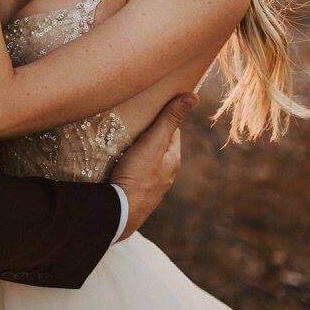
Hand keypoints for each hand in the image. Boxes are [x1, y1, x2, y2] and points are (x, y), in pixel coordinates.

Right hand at [108, 93, 198, 240]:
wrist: (120, 212)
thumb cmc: (137, 175)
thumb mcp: (153, 142)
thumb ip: (170, 119)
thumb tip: (193, 96)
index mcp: (173, 160)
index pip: (171, 131)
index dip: (160, 119)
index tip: (147, 110)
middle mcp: (166, 175)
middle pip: (158, 147)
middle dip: (147, 136)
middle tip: (130, 126)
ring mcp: (152, 187)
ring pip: (147, 162)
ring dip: (137, 153)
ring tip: (120, 144)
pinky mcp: (137, 195)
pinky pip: (135, 175)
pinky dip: (129, 167)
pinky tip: (116, 166)